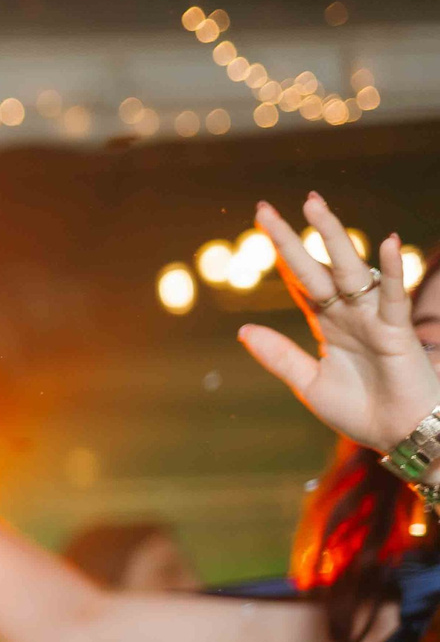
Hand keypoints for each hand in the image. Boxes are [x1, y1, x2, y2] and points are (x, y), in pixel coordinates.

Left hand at [239, 193, 439, 450]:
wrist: (397, 434)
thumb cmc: (359, 411)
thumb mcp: (308, 383)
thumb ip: (280, 355)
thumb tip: (243, 329)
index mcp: (327, 323)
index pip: (299, 281)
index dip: (280, 255)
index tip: (259, 226)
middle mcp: (348, 313)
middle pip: (315, 267)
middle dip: (292, 238)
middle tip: (265, 209)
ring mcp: (372, 318)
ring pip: (348, 270)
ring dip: (332, 238)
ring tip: (312, 206)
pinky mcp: (396, 332)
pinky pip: (393, 297)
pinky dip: (389, 272)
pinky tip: (385, 244)